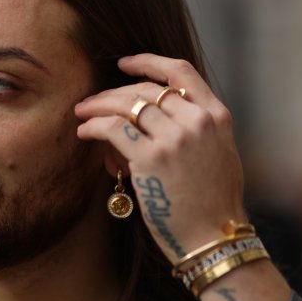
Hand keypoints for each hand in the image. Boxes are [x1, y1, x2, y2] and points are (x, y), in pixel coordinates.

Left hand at [74, 54, 246, 263]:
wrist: (215, 237)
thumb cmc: (214, 205)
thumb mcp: (219, 155)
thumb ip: (196, 131)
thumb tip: (152, 121)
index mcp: (216, 116)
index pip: (180, 72)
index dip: (149, 62)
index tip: (125, 64)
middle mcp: (197, 121)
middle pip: (146, 89)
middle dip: (114, 92)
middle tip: (93, 101)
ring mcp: (175, 138)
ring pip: (127, 105)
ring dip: (98, 106)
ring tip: (82, 113)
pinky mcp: (152, 158)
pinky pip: (114, 129)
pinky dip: (94, 127)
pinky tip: (85, 132)